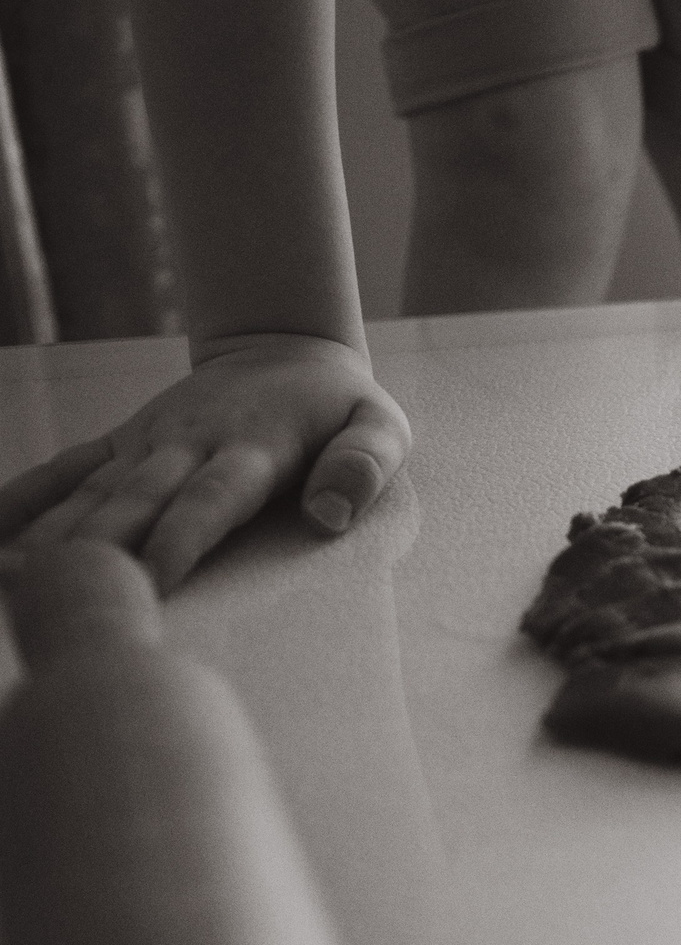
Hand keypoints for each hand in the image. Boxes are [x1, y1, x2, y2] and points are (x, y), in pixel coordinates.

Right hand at [0, 334, 409, 592]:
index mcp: (255, 447)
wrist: (286, 348)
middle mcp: (189, 445)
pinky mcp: (121, 444)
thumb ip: (364, 463)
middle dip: (103, 549)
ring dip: (52, 534)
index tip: (159, 580)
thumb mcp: (380, 426)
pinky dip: (23, 500)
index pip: (213, 496)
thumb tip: (332, 515)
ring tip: (15, 578)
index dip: (184, 536)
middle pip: (139, 500)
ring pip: (93, 492)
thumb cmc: (341, 407)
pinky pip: (65, 472)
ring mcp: (148, 443)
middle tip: (68, 596)